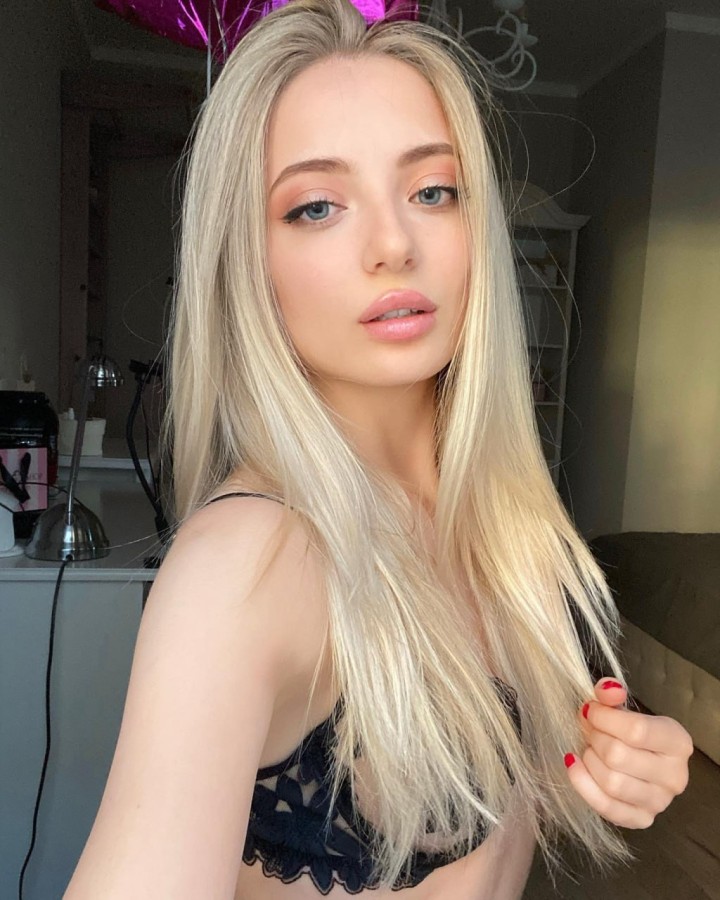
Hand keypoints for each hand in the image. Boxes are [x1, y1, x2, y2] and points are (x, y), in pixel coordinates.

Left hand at [564, 677, 693, 827]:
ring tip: (587, 748)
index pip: (636, 731)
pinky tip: (574, 765)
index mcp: (678, 742)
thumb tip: (606, 690)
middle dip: (594, 738)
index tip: (589, 710)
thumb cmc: (630, 732)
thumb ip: (612, 695)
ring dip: (590, 761)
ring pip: (612, 783)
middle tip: (588, 729)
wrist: (638, 758)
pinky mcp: (642, 819)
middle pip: (618, 756)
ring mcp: (660, 802)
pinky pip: (607, 807)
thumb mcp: (624, 708)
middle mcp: (675, 776)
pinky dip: (583, 785)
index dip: (603, 718)